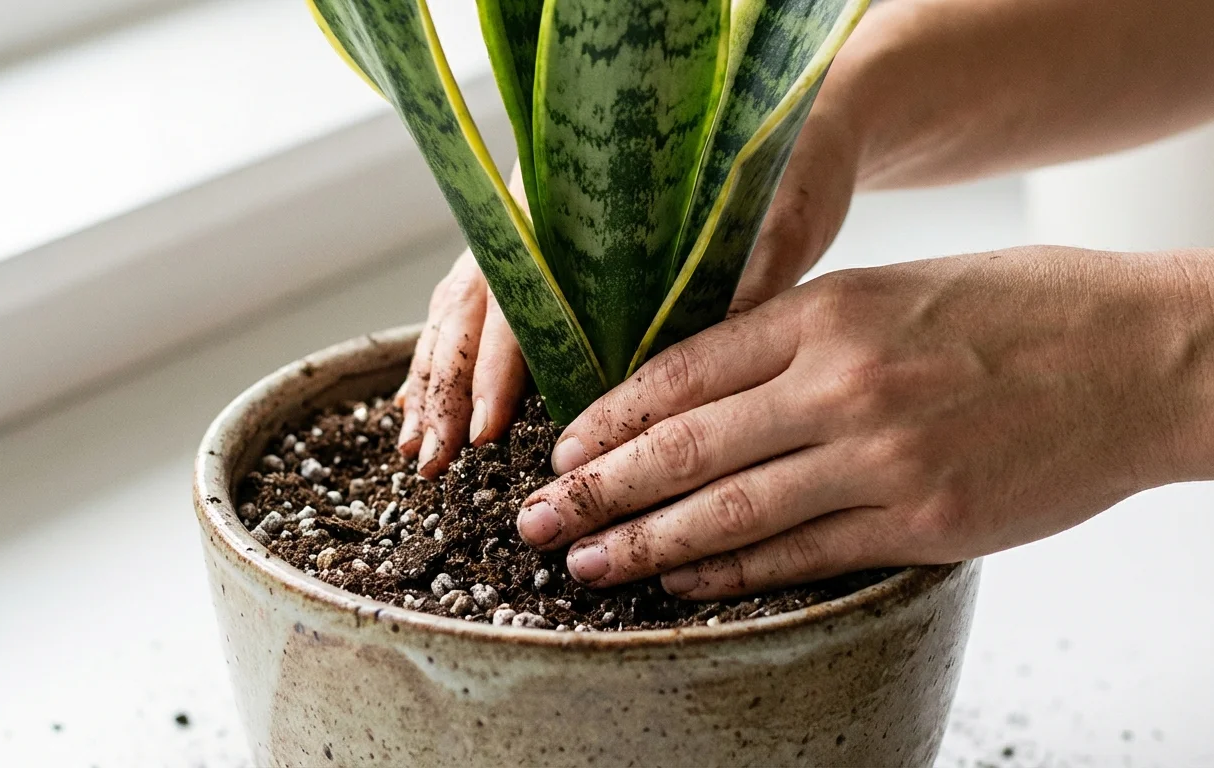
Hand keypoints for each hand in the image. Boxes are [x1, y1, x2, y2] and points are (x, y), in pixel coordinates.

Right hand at [399, 101, 859, 475]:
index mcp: (587, 196)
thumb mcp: (772, 230)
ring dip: (439, 381)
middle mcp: (548, 213)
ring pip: (469, 311)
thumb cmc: (785, 174)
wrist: (793, 130)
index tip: (488, 427)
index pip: (522, 289)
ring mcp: (541, 236)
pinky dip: (457, 363)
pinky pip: (489, 314)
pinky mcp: (557, 265)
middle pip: (476, 304)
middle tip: (430, 457)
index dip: (500, 364)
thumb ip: (735, 292)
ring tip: (420, 449)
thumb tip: (695, 370)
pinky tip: (436, 408)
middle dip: (446, 384)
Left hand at [516, 247, 1210, 597]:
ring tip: (586, 567)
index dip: (611, 416)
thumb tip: (710, 378)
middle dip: (599, 490)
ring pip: (733, 514)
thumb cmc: (1023, 309)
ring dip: (648, 546)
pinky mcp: (923, 521)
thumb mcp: (899, 287)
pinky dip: (735, 577)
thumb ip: (804, 329)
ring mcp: (882, 458)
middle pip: (686, 447)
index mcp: (830, 312)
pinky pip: (805, 556)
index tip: (564, 448)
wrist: (1144, 357)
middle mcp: (843, 385)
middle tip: (536, 521)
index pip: (684, 369)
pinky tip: (684, 587)